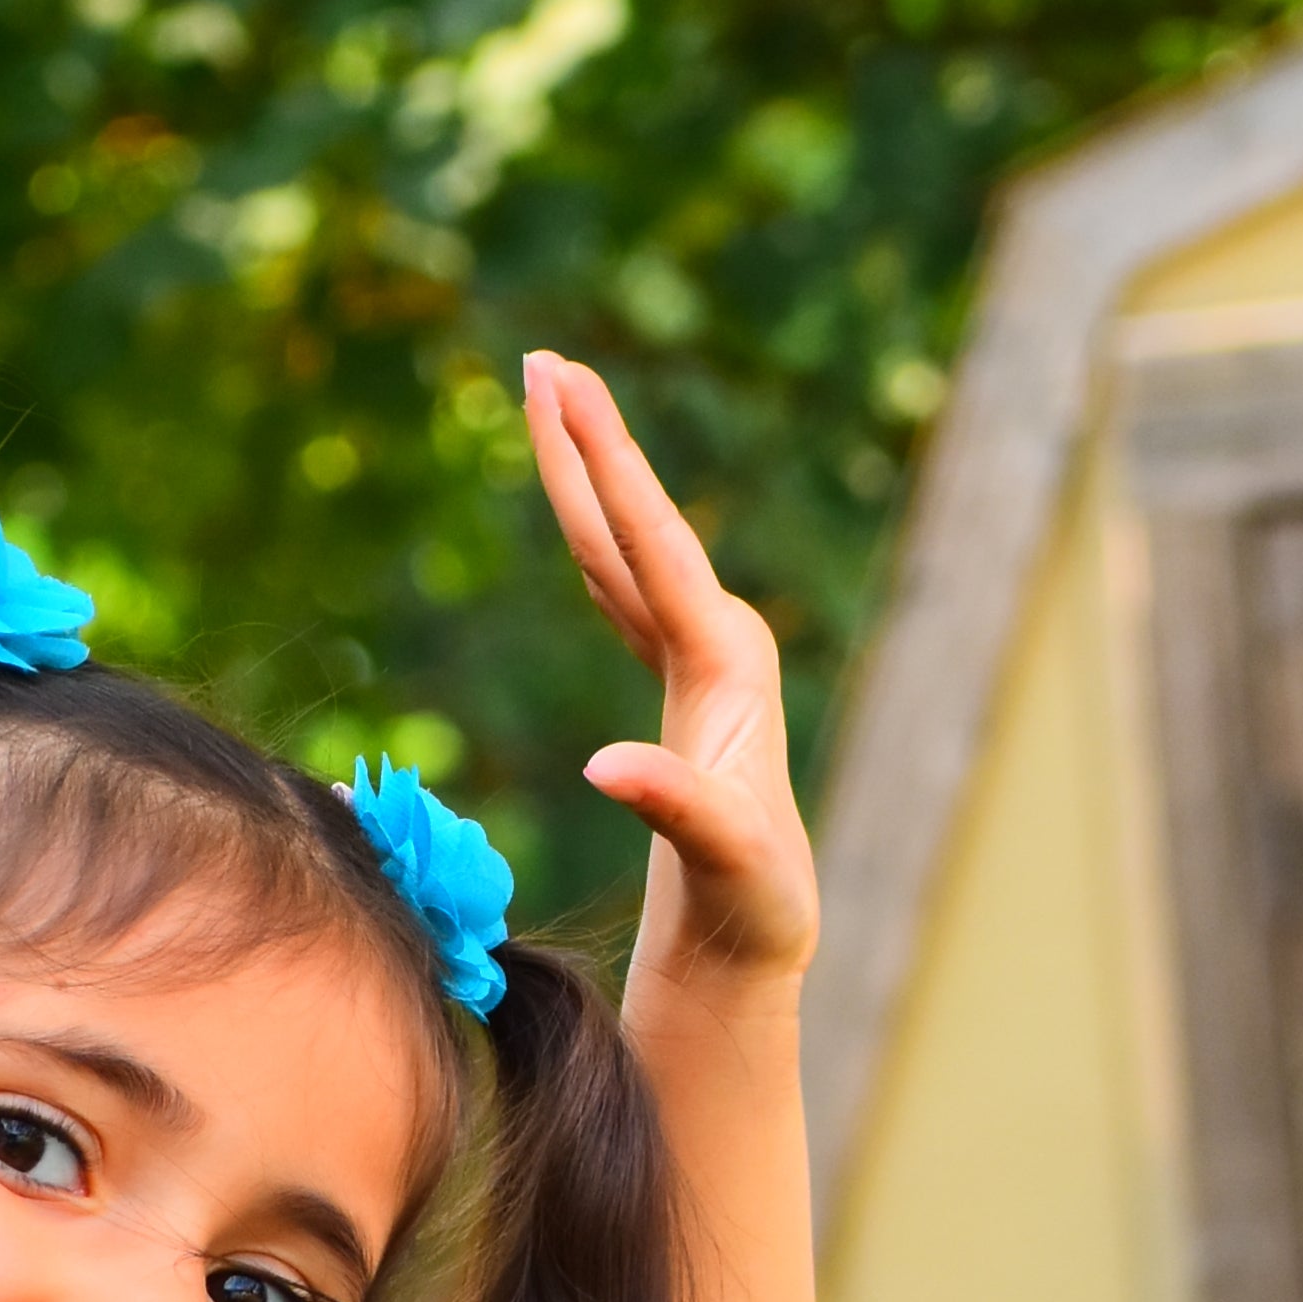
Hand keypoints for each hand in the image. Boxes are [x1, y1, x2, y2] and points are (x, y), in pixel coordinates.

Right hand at [524, 351, 816, 998]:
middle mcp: (723, 644)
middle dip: (591, 442)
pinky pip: (626, 591)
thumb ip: (678, 807)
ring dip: (587, 478)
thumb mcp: (725, 863)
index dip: (608, 467)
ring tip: (545, 399)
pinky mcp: (682, 687)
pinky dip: (596, 543)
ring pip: (630, 550)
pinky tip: (578, 508)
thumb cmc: (754, 911)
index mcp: (728, 665)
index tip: (565, 394)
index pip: (656, 546)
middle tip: (542, 360)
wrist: (761, 941)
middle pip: (642, 525)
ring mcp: (703, 661)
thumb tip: (603, 766)